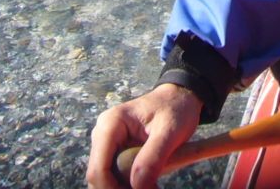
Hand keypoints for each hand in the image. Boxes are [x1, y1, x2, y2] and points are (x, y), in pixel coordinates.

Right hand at [86, 84, 201, 188]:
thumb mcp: (170, 132)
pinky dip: (130, 184)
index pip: (98, 169)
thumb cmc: (176, 109)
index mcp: (110, 124)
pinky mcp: (115, 151)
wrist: (180, 99)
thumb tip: (137, 186)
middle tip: (150, 188)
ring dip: (126, 187)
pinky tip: (148, 182)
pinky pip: (116, 175)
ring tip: (152, 184)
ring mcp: (107, 143)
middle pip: (99, 177)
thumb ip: (153, 158)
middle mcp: (102, 134)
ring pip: (107, 179)